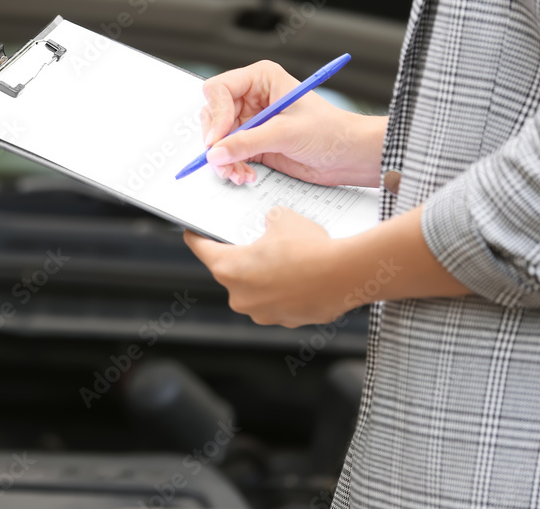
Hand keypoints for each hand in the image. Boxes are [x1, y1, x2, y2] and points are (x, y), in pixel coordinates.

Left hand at [184, 207, 346, 327]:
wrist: (346, 275)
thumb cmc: (309, 247)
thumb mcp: (282, 219)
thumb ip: (268, 221)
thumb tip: (271, 224)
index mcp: (229, 268)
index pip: (201, 249)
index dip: (197, 236)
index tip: (193, 232)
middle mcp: (239, 296)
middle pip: (230, 272)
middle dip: (242, 258)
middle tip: (256, 243)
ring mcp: (261, 313)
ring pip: (255, 290)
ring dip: (264, 276)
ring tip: (286, 259)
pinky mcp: (285, 321)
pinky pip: (277, 302)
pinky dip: (284, 290)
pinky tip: (301, 276)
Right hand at [201, 60, 386, 186]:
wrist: (349, 156)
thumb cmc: (330, 131)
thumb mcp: (286, 133)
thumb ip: (247, 142)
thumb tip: (214, 153)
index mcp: (261, 79)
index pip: (219, 90)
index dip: (215, 114)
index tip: (218, 139)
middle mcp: (252, 97)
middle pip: (213, 115)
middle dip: (216, 142)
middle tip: (222, 161)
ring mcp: (251, 121)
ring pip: (218, 139)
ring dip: (223, 159)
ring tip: (237, 174)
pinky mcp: (253, 143)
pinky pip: (229, 154)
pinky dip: (232, 167)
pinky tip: (245, 175)